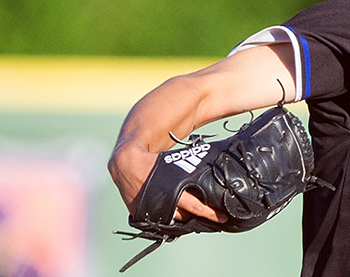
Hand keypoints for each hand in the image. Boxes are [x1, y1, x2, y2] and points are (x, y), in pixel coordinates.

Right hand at [108, 143, 227, 222]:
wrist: (125, 163)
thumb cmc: (154, 160)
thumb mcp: (176, 159)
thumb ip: (195, 157)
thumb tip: (220, 128)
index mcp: (173, 189)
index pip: (196, 206)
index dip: (211, 213)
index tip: (223, 218)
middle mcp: (163, 202)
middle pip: (187, 217)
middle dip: (201, 218)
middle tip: (215, 219)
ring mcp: (152, 210)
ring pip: (174, 221)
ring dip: (186, 220)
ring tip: (198, 218)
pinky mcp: (141, 214)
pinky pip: (161, 221)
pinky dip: (171, 220)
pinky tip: (180, 217)